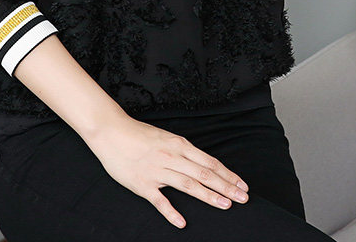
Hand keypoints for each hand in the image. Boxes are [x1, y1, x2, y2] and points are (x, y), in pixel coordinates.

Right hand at [84, 114, 249, 228]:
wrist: (111, 132)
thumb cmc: (139, 134)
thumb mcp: (166, 138)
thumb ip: (182, 152)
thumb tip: (202, 164)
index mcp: (179, 145)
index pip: (210, 162)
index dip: (228, 174)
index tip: (242, 185)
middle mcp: (172, 158)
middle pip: (204, 174)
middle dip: (226, 186)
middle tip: (243, 198)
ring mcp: (158, 172)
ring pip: (188, 185)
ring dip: (209, 196)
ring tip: (226, 205)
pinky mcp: (142, 184)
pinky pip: (160, 201)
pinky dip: (171, 213)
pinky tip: (182, 223)